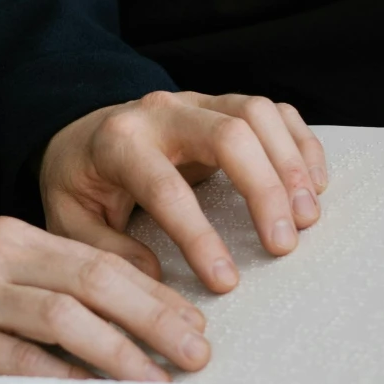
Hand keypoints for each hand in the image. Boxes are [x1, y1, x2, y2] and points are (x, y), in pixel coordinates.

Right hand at [0, 215, 211, 382]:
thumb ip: (43, 277)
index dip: (153, 292)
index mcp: (12, 235)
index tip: (194, 321)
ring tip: (159, 381)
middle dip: (153, 318)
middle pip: (93, 281)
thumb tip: (121, 313)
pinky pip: (19, 362)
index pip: (99, 258)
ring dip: (120, 352)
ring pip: (63, 319)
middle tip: (196, 351)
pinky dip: (62, 379)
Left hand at [40, 90, 328, 295]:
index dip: (198, 235)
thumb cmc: (81, 183)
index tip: (225, 281)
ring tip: (307, 218)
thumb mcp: (68, 220)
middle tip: (283, 245)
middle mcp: (161, 112)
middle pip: (227, 133)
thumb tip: (154, 276)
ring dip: (290, 164)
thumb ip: (104, 249)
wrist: (81, 134)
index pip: (165, 185)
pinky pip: (273, 111)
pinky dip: (300, 143)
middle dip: (263, 189)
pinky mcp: (222, 105)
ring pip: (256, 112)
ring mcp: (196, 102)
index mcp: (118, 142)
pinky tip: (314, 184)